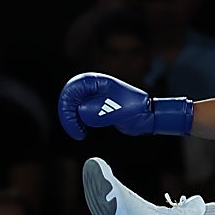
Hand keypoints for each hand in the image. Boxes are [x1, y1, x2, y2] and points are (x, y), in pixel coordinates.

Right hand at [57, 72, 192, 140]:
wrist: (146, 115)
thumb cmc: (135, 108)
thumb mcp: (117, 110)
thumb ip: (98, 111)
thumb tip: (81, 113)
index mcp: (96, 81)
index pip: (72, 90)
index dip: (69, 109)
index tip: (75, 126)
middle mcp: (91, 87)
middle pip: (69, 98)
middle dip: (69, 116)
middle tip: (77, 133)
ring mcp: (92, 97)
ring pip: (72, 107)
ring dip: (73, 121)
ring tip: (81, 133)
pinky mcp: (94, 107)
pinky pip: (78, 114)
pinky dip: (78, 123)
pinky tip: (82, 132)